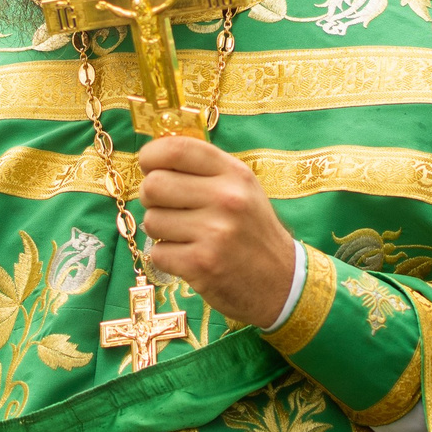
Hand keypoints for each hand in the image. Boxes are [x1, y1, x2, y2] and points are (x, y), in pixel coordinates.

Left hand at [134, 136, 297, 327]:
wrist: (281, 282)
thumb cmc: (252, 230)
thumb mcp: (241, 188)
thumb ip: (204, 169)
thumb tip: (153, 156)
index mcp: (234, 174)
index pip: (176, 149)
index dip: (151, 155)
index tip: (149, 166)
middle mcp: (226, 199)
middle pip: (154, 185)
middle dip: (151, 198)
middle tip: (166, 207)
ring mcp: (214, 233)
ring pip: (151, 220)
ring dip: (160, 231)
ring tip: (185, 236)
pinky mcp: (202, 265)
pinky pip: (157, 253)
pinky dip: (167, 257)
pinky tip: (189, 257)